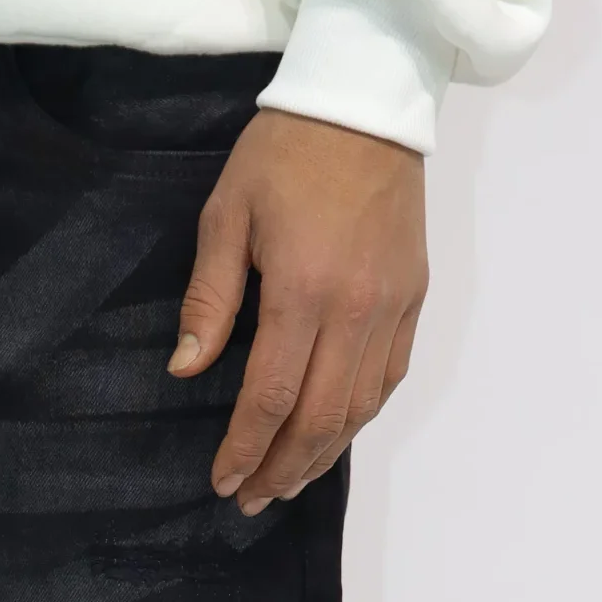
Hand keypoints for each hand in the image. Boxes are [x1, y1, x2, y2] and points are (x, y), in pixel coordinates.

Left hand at [170, 111, 426, 510]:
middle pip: (320, 417)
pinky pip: (389, 377)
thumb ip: (210, 297)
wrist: (367, 101)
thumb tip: (187, 368)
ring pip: (360, 408)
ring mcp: (392, 306)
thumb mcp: (226, 213)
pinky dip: (360, 416)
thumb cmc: (285, 152)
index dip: (245, 447)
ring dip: (322, 454)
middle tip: (251, 500)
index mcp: (303, 290)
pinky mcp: (414, 297)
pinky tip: (333, 435)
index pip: (271, 396)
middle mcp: (356, 309)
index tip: (223, 481)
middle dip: (281, 468)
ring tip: (288, 482)